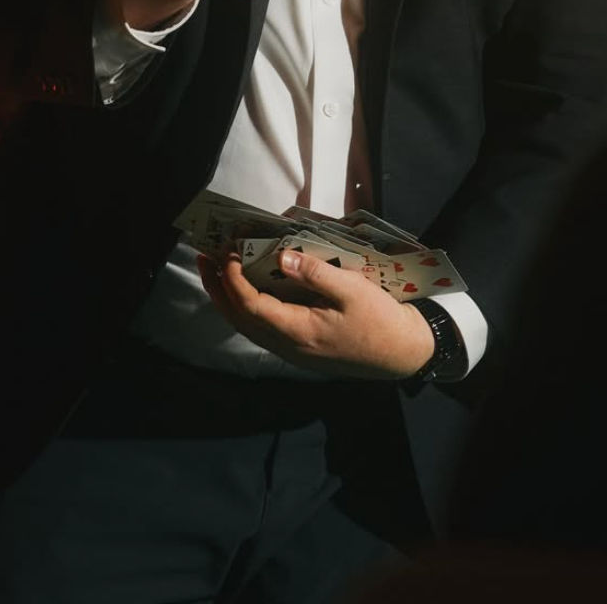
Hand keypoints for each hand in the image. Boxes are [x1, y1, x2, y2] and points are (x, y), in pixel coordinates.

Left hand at [198, 249, 435, 379]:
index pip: (251, 307)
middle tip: (204, 258)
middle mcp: (288, 346)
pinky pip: (262, 329)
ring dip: (228, 298)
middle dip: (218, 289)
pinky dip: (246, 307)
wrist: (402, 353)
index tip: (228, 253)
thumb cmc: (380, 319)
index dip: (233, 280)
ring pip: (248, 327)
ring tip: (216, 270)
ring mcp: (293, 351)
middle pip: (240, 320)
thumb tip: (281, 256)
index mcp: (298, 331)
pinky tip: (247, 290)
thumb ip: (314, 273)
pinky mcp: (300, 349)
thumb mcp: (352, 290)